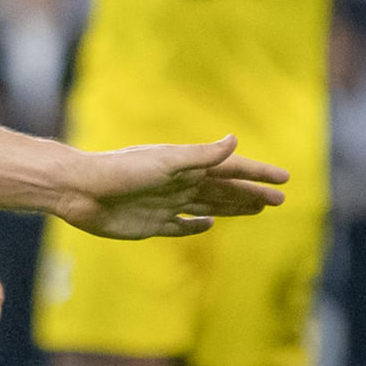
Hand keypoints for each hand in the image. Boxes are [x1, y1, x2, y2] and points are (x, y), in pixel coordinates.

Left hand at [55, 136, 288, 240]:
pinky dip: (197, 225)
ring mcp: (166, 205)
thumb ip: (201, 155)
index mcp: (185, 165)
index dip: (258, 173)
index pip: (230, 168)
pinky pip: (181, 226)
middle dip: (252, 193)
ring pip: (209, 205)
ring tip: (257, 209)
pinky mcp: (152, 225)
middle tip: (280, 199)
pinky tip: (209, 223)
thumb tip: (235, 139)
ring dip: (233, 206)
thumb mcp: (166, 161)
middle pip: (224, 189)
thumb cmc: (122, 171)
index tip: (285, 178)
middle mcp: (179, 184)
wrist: (81, 191)